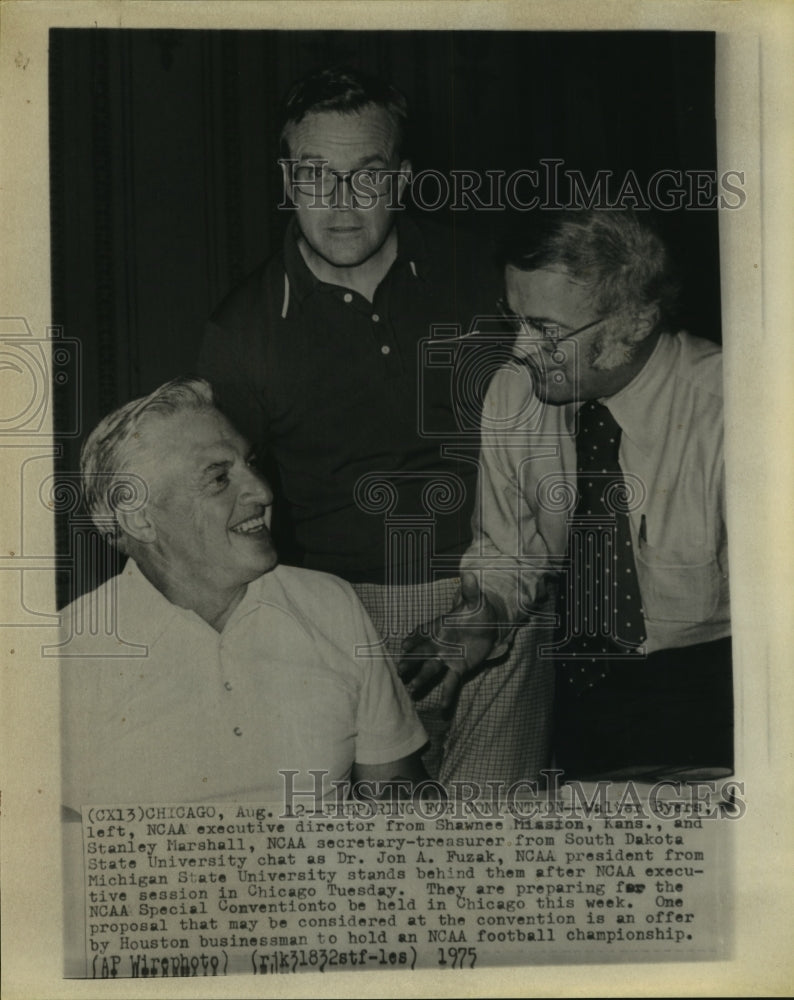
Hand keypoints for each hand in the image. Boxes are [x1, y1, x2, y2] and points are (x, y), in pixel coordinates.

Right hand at [397, 572, 499, 708]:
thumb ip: (470, 589)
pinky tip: (442, 707)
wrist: (488, 625)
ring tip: (412, 689)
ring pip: (431, 669)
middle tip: (399, 670)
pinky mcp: (459, 668)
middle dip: (410, 662)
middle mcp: (439, 644)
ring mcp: (447, 657)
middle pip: (421, 654)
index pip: (422, 633)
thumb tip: (470, 572)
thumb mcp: (475, 600)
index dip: (414, 639)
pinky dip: (446, 693)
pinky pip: (450, 682)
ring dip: (422, 678)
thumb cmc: (477, 610)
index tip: (404, 645)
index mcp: (438, 627)